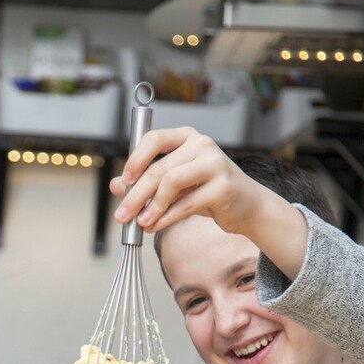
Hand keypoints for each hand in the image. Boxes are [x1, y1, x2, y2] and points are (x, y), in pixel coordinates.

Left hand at [111, 128, 274, 237]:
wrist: (247, 206)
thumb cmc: (208, 192)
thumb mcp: (174, 185)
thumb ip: (146, 183)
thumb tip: (116, 187)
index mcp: (186, 137)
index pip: (154, 139)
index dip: (135, 160)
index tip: (123, 181)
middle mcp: (201, 144)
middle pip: (158, 169)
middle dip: (135, 195)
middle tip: (122, 215)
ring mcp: (215, 163)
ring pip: (171, 183)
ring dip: (152, 207)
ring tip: (141, 223)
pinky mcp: (223, 186)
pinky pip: (186, 203)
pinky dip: (166, 217)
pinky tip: (155, 226)